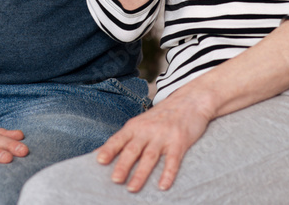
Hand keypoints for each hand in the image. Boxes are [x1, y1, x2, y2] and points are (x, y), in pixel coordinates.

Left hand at [96, 92, 212, 192]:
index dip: (109, 149)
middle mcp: (148, 130)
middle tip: (115, 179)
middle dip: (123, 165)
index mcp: (136, 126)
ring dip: (141, 173)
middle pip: (133, 149)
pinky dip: (168, 173)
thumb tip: (102, 153)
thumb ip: (126, 137)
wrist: (190, 101)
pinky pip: (173, 160)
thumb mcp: (141, 122)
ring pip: (150, 157)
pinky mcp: (180, 141)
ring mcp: (163, 136)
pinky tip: (163, 186)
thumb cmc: (162, 115)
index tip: (99, 160)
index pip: (119, 139)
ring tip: (132, 188)